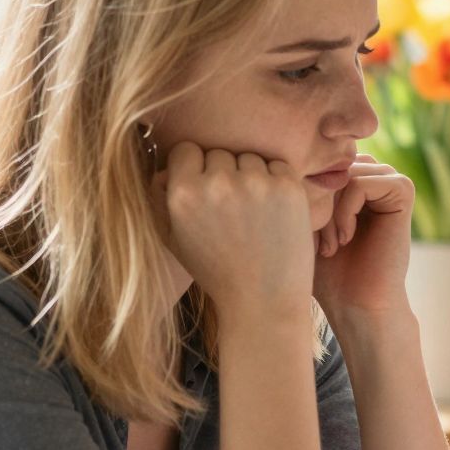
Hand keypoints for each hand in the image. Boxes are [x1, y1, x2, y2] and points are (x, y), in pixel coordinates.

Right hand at [157, 143, 313, 323]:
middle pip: (219, 153)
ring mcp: (256, 183)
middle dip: (224, 174)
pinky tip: (273, 211)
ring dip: (252, 176)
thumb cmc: (217, 271)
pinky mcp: (288, 187)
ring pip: (250, 158)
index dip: (195, 167)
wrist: (263, 299)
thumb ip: (161, 199)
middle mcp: (218, 183)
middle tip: (232, 208)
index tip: (204, 186)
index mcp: (183, 194)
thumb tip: (162, 168)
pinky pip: (278, 165)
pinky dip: (277, 182)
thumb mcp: (173, 239)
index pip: (186, 150)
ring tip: (254, 212)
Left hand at [311, 156, 414, 328]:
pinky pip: (361, 182)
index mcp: (346, 175)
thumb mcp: (298, 220)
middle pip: (326, 164)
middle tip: (316, 241)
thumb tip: (277, 153)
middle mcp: (368, 172)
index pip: (312, 161)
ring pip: (341, 173)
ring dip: (329, 209)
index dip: (299, 193)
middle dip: (314, 200)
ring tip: (329, 243)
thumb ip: (294, 185)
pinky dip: (346, 211)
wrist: (356, 303)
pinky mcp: (403, 191)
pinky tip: (345, 239)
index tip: (298, 233)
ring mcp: (387, 179)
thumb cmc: (323, 271)